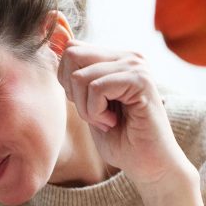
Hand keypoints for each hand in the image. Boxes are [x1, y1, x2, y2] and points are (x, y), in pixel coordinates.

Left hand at [57, 39, 194, 191]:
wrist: (150, 166)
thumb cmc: (121, 140)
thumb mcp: (89, 105)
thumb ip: (76, 78)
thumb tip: (55, 40)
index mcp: (116, 59)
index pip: (71, 48)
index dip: (67, 83)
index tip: (89, 106)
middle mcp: (127, 56)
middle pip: (71, 54)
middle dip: (73, 92)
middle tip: (95, 114)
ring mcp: (136, 65)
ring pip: (80, 76)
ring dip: (86, 109)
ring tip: (108, 121)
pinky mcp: (140, 79)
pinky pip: (96, 88)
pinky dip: (96, 113)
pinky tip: (114, 122)